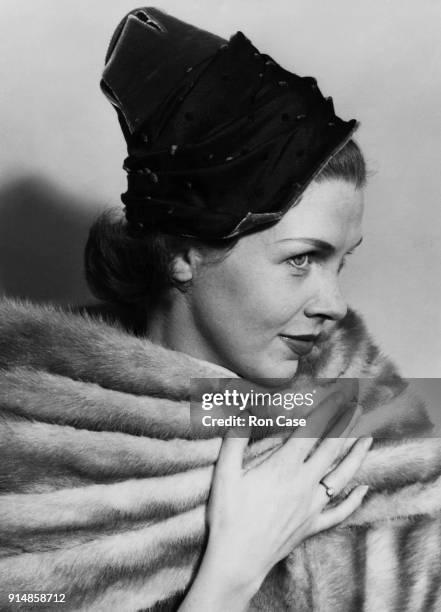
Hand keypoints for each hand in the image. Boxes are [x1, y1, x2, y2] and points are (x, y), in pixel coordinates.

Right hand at [179, 388, 370, 610]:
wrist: (237, 561)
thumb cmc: (228, 517)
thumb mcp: (225, 474)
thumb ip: (235, 440)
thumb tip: (241, 412)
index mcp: (283, 467)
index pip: (311, 431)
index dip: (326, 410)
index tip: (337, 395)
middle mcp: (304, 483)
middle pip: (331, 448)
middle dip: (346, 425)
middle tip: (357, 407)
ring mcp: (312, 506)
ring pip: (342, 476)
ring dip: (357, 456)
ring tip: (369, 439)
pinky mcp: (313, 526)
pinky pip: (340, 512)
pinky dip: (355, 500)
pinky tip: (364, 490)